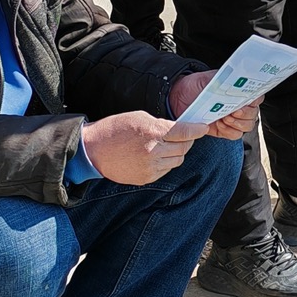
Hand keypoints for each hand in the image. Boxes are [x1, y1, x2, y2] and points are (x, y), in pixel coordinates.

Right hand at [80, 110, 197, 184]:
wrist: (93, 150)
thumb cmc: (115, 129)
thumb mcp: (141, 117)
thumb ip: (162, 124)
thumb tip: (178, 130)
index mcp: (153, 133)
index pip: (184, 133)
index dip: (197, 130)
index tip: (203, 128)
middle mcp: (153, 152)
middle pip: (184, 148)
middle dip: (187, 141)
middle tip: (183, 135)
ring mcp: (150, 167)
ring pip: (177, 161)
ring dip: (177, 153)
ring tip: (166, 145)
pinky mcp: (146, 178)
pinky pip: (165, 170)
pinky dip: (165, 163)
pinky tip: (155, 156)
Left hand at [168, 72, 264, 139]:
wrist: (179, 97)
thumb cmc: (196, 86)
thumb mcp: (210, 79)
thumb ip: (225, 81)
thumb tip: (236, 83)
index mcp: (240, 91)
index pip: (257, 97)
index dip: (253, 101)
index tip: (243, 102)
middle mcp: (239, 105)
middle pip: (254, 114)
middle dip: (244, 115)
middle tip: (232, 112)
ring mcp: (232, 118)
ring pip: (247, 126)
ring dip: (237, 124)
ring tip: (224, 118)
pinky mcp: (223, 130)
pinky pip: (234, 135)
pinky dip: (229, 131)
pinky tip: (219, 124)